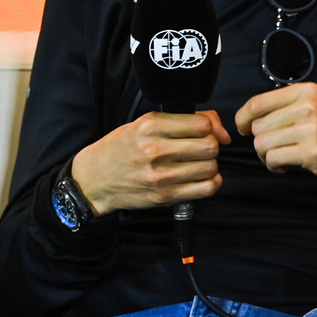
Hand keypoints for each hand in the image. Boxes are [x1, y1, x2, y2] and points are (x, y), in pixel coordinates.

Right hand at [70, 110, 230, 216]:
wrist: (93, 180)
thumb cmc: (121, 148)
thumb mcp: (146, 123)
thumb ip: (186, 120)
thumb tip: (223, 132)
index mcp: (150, 126)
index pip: (202, 124)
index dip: (209, 126)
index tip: (203, 131)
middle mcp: (155, 150)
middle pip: (209, 146)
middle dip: (210, 145)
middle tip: (200, 148)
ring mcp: (160, 176)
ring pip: (210, 167)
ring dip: (209, 165)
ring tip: (196, 163)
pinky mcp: (164, 196)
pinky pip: (206, 189)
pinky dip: (210, 183)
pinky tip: (200, 178)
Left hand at [235, 82, 316, 198]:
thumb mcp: (315, 107)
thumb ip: (286, 106)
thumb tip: (247, 118)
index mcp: (307, 92)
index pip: (258, 103)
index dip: (242, 118)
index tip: (243, 129)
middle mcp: (309, 106)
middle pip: (257, 126)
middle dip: (261, 141)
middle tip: (278, 148)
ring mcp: (312, 129)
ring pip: (262, 143)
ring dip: (267, 156)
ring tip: (284, 157)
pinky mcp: (313, 152)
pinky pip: (273, 159)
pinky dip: (275, 166)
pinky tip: (288, 166)